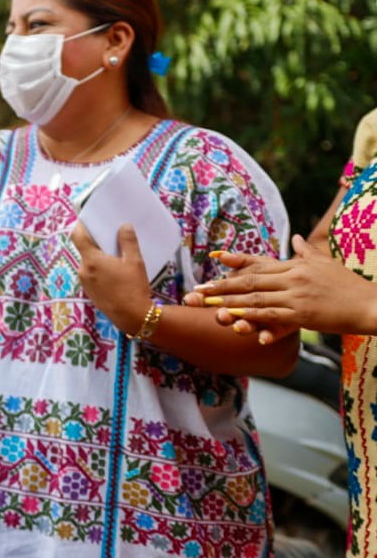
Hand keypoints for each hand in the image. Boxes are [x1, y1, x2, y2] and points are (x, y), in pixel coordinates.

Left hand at [71, 222, 151, 335]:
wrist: (132, 317)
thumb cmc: (133, 287)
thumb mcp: (134, 261)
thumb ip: (128, 241)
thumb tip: (124, 226)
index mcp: (91, 260)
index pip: (78, 236)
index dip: (81, 226)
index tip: (88, 220)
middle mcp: (83, 270)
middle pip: (84, 250)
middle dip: (94, 242)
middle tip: (108, 236)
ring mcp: (85, 282)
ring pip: (88, 263)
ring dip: (97, 257)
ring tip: (114, 254)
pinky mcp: (90, 292)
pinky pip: (91, 274)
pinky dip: (99, 269)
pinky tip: (113, 271)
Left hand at [184, 234, 376, 341]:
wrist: (372, 304)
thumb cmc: (350, 285)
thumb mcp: (326, 263)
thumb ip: (307, 251)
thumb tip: (295, 237)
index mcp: (296, 265)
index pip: (259, 262)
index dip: (236, 260)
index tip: (214, 258)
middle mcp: (293, 277)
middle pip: (250, 281)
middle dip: (222, 286)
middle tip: (199, 290)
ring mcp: (297, 295)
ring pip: (256, 299)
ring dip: (230, 304)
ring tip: (208, 307)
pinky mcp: (304, 314)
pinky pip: (273, 316)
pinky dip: (252, 318)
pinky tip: (236, 321)